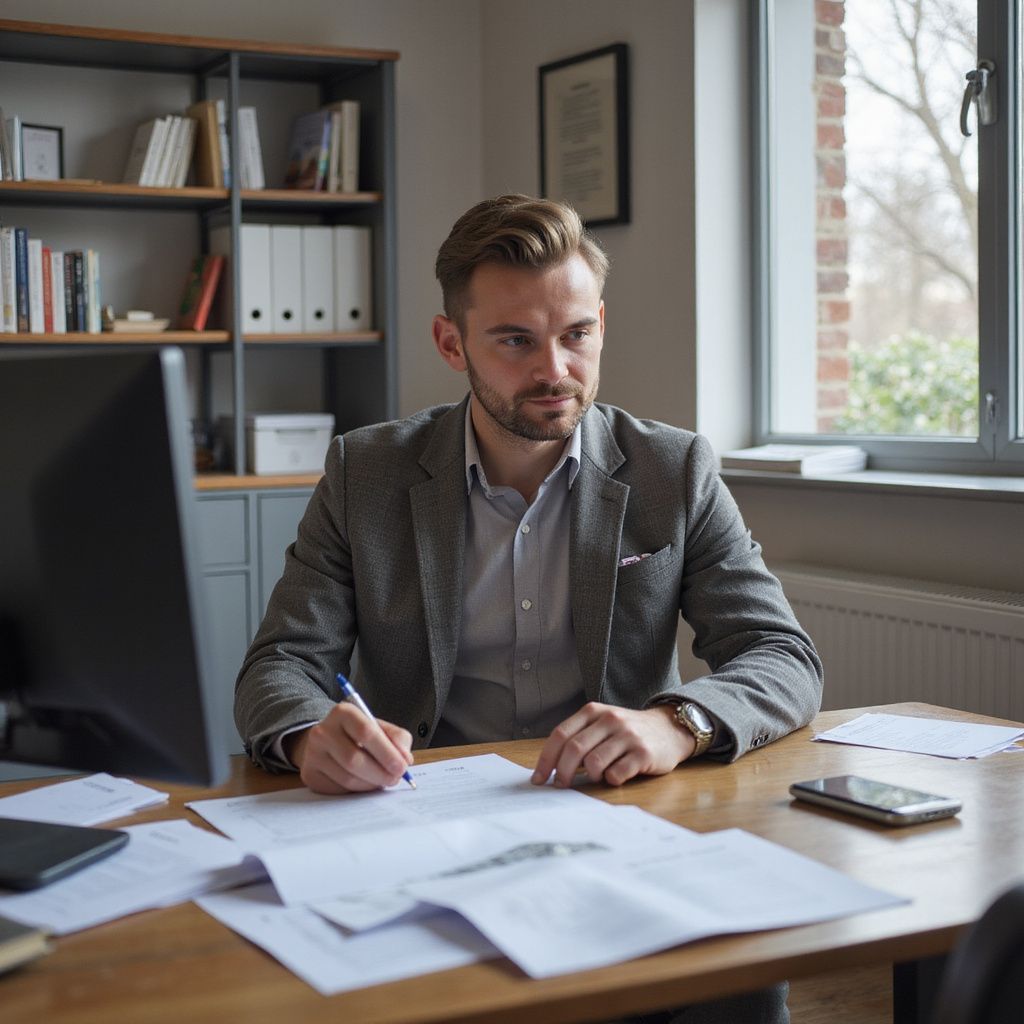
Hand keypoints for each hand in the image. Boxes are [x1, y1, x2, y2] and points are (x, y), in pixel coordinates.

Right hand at [285, 704, 413, 794]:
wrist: (326, 740)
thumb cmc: (358, 734)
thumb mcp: (379, 727)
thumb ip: (398, 739)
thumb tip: (405, 759)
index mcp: (343, 712)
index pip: (366, 732)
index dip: (387, 752)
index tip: (402, 766)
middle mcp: (323, 731)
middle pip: (354, 759)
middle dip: (380, 773)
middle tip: (395, 778)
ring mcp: (312, 754)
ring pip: (347, 778)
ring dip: (371, 784)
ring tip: (382, 781)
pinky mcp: (309, 774)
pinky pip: (338, 789)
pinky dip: (358, 791)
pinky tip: (365, 783)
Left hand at [531, 702, 693, 787]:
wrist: (669, 729)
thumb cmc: (627, 732)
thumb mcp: (602, 724)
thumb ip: (579, 738)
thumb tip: (550, 768)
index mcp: (593, 712)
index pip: (560, 735)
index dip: (546, 759)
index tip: (539, 778)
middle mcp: (609, 720)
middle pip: (574, 749)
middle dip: (562, 773)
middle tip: (560, 786)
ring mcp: (627, 736)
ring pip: (594, 763)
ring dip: (590, 777)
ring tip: (598, 776)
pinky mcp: (643, 753)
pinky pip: (616, 774)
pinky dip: (611, 780)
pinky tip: (616, 776)